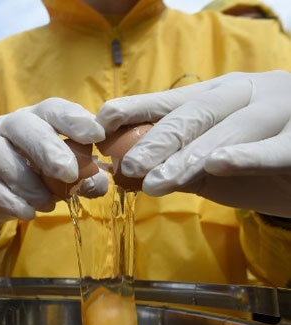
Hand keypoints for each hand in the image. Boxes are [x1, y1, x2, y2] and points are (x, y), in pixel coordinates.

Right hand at [0, 98, 106, 221]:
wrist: (8, 195)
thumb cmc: (45, 174)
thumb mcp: (71, 173)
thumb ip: (88, 177)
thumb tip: (98, 182)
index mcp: (38, 116)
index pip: (54, 109)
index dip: (74, 120)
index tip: (96, 136)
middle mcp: (9, 125)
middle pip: (22, 125)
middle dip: (46, 149)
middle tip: (68, 173)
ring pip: (0, 156)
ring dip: (28, 183)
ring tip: (48, 203)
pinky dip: (11, 202)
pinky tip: (29, 212)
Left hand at [97, 71, 290, 217]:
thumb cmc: (256, 160)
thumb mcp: (210, 162)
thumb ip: (176, 163)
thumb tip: (123, 174)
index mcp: (216, 96)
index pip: (168, 100)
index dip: (133, 109)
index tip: (100, 124)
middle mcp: (245, 95)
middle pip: (195, 114)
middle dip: (158, 140)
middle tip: (128, 167)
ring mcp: (277, 111)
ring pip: (229, 130)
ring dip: (190, 156)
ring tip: (158, 180)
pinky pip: (275, 148)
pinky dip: (247, 155)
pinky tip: (219, 162)